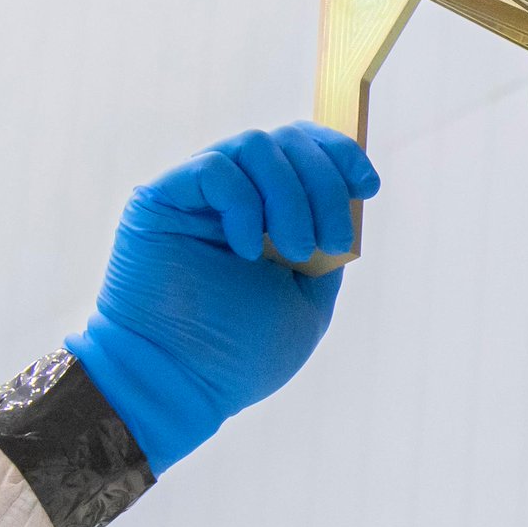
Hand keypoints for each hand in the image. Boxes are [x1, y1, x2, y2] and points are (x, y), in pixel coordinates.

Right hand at [65, 125, 381, 469]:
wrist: (178, 386)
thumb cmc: (239, 355)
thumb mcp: (308, 300)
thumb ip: (326, 247)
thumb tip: (345, 199)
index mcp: (267, 215)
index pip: (304, 150)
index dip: (341, 155)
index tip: (368, 186)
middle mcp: (232, 197)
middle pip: (288, 140)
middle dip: (324, 183)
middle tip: (329, 240)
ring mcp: (196, 197)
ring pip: (255, 145)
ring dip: (290, 196)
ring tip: (293, 251)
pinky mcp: (159, 200)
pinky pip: (214, 167)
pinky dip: (244, 204)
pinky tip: (244, 250)